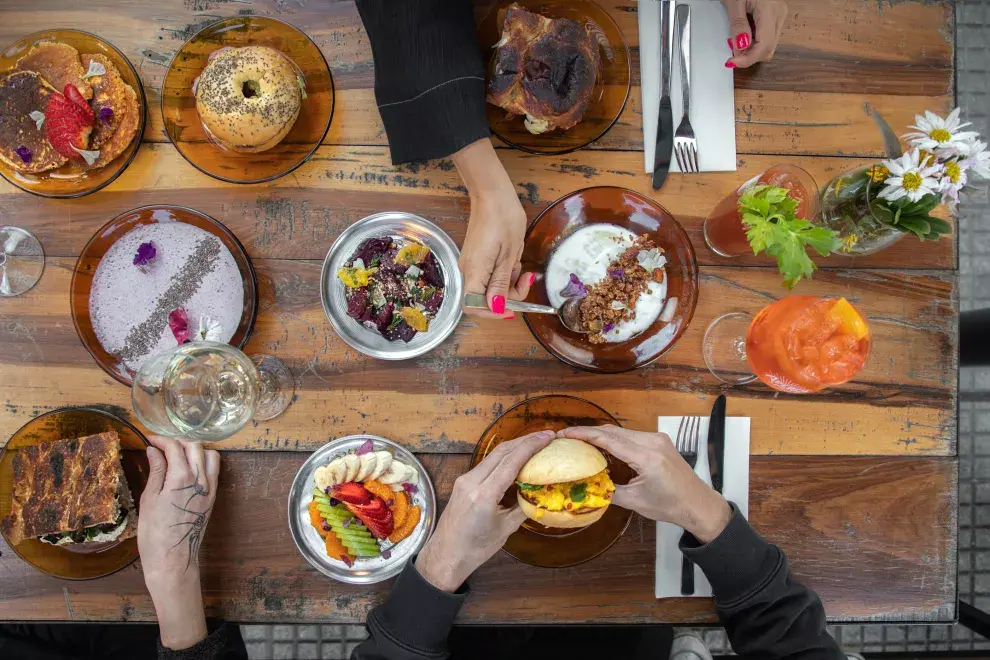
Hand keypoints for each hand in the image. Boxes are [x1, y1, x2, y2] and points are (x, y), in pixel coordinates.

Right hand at [138, 435, 219, 649]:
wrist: (173, 561)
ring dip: (194, 450)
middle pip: (195, 447)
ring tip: (175, 455)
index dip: (161, 440)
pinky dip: (203, 462)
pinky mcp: (213, 498)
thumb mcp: (149, 500)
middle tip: (160, 447)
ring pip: (210, 456)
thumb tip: (153, 451)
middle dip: (178, 442)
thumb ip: (156, 472)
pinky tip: (187, 469)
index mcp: (183, 478)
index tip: (148, 440)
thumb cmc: (155, 534)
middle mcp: (201, 480)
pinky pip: (213, 471)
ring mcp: (210, 489)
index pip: (175, 447)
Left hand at [415, 430, 554, 590]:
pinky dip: (503, 457)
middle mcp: (472, 481)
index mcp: (484, 494)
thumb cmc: (477, 548)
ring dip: (514, 446)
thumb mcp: (506, 529)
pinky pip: (486, 464)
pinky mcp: (462, 481)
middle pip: (501, 451)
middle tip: (546, 436)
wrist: (446, 554)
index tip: (548, 437)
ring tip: (535, 443)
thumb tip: (542, 493)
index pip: (511, 461)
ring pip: (493, 455)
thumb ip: (523, 507)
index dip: (531, 446)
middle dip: (525, 441)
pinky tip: (516, 458)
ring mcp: (465, 479)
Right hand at [452, 138, 533, 317]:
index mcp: (474, 271)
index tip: (513, 308)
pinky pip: (490, 275)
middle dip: (508, 296)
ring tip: (520, 264)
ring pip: (490, 287)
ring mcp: (472, 264)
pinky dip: (505, 273)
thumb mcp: (509, 255)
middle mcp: (468, 271)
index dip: (493, 313)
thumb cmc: (503, 220)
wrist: (493, 194)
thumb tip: (496, 308)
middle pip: (484, 299)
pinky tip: (514, 259)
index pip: (474, 307)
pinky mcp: (477, 258)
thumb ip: (501, 284)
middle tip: (526, 280)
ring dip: (509, 282)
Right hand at [559, 426, 731, 542]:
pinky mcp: (660, 441)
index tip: (564, 434)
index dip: (583, 434)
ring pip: (622, 432)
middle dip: (588, 433)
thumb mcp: (635, 502)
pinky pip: (632, 436)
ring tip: (580, 442)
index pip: (608, 439)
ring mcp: (658, 439)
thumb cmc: (670, 506)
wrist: (699, 505)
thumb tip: (587, 487)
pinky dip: (615, 439)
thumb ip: (609, 491)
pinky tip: (603, 447)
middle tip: (567, 438)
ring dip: (601, 435)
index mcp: (646, 456)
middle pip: (613, 431)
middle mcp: (653, 441)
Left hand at [722, 0, 787, 68]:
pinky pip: (768, 36)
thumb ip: (738, 25)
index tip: (732, 62)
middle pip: (768, 49)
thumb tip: (741, 48)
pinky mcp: (777, 15)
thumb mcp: (734, 3)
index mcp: (770, 10)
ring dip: (752, 50)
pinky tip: (744, 35)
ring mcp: (780, 15)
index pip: (763, 46)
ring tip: (736, 41)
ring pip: (769, 45)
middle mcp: (779, 14)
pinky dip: (755, 42)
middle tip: (732, 55)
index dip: (748, 59)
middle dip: (749, 56)